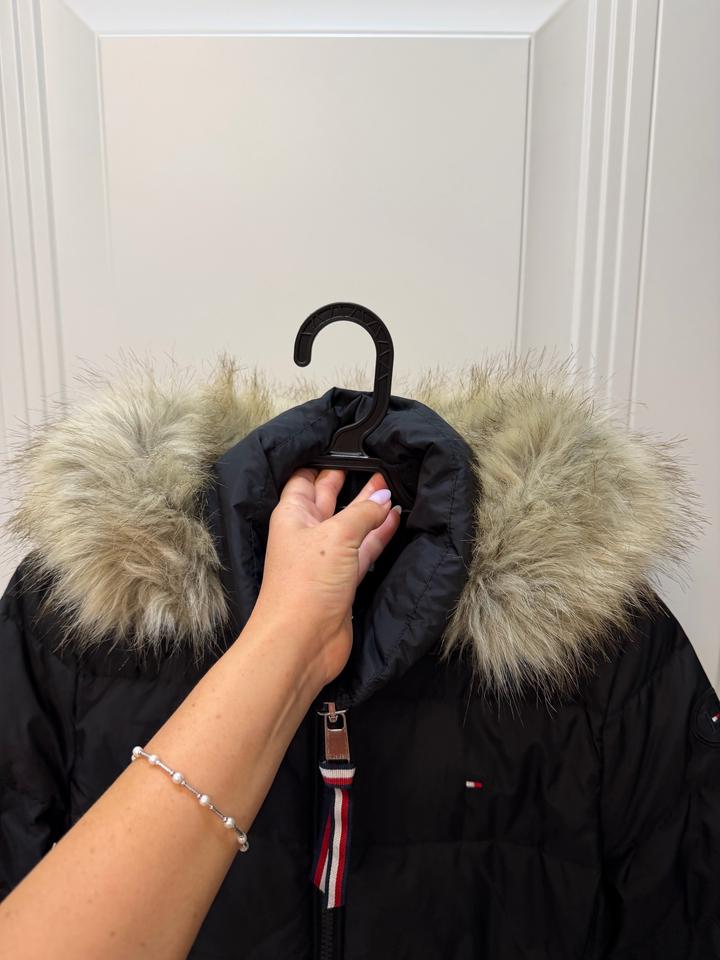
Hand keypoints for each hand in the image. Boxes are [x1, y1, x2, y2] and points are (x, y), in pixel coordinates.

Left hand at [248, 468, 401, 688]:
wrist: (301, 642)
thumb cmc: (306, 583)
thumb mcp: (337, 535)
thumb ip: (363, 512)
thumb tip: (383, 496)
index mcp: (293, 514)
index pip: (306, 478)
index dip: (324, 461)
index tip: (349, 446)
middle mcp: (307, 533)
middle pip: (330, 498)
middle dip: (351, 481)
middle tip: (378, 463)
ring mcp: (326, 557)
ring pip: (351, 524)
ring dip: (369, 507)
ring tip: (392, 485)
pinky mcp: (344, 580)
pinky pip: (364, 549)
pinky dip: (378, 534)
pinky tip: (394, 517)